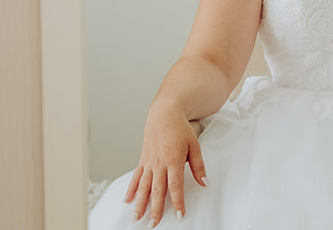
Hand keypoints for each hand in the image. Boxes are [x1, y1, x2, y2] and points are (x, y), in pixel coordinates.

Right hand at [125, 103, 207, 226]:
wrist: (164, 114)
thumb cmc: (180, 129)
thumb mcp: (195, 146)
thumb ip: (198, 166)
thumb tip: (204, 182)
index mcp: (173, 160)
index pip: (175, 186)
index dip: (178, 202)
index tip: (180, 214)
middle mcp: (159, 164)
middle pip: (157, 191)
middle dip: (156, 209)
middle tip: (154, 224)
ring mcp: (149, 163)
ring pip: (143, 187)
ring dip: (140, 204)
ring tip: (138, 218)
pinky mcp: (142, 160)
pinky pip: (135, 177)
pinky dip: (130, 190)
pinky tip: (127, 200)